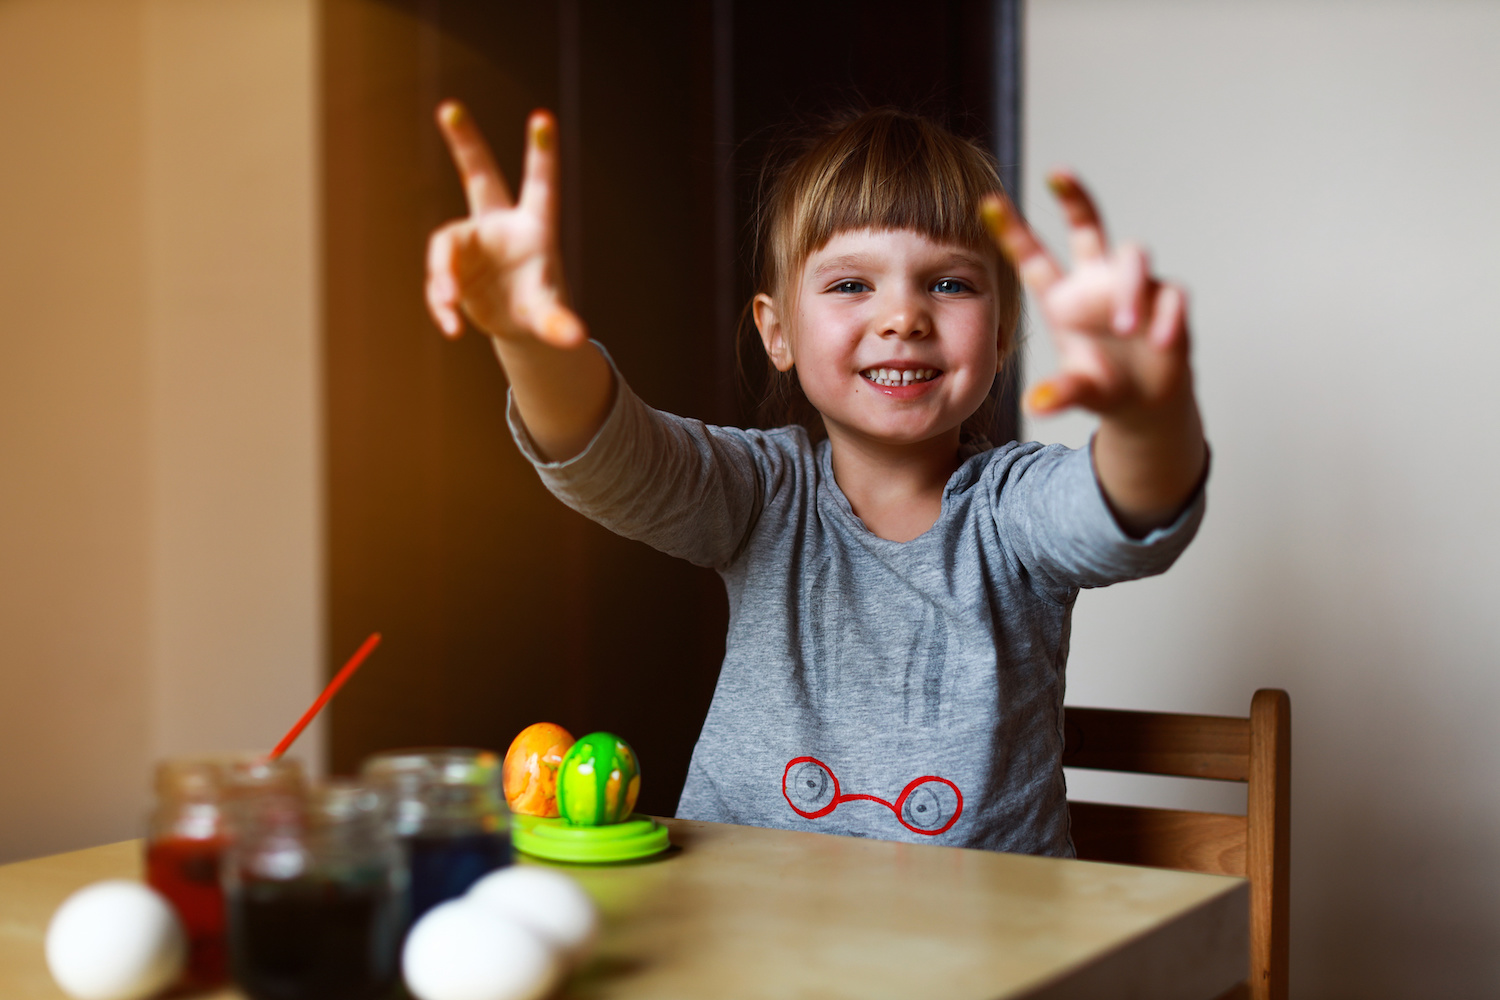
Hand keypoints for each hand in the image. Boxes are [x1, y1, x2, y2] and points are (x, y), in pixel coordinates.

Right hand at [426, 102, 585, 347]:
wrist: (518, 323)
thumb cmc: (542, 309)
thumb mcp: (551, 318)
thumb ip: (559, 325)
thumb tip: (573, 339)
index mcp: (535, 228)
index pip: (541, 185)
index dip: (542, 152)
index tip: (544, 117)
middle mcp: (499, 225)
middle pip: (479, 174)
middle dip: (464, 140)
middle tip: (448, 107)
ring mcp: (472, 241)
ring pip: (445, 243)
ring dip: (443, 274)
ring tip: (448, 303)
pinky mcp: (452, 265)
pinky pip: (439, 279)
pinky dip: (441, 303)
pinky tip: (452, 329)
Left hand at [981, 172, 1189, 420]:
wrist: (1146, 402)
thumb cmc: (1102, 385)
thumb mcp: (1077, 392)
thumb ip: (1059, 394)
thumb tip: (1036, 405)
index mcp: (1063, 299)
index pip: (1034, 259)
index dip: (1012, 231)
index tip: (988, 201)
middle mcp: (1097, 283)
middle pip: (1088, 227)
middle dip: (1074, 197)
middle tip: (1057, 173)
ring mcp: (1135, 288)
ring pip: (1134, 256)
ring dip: (1130, 288)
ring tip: (1124, 328)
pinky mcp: (1168, 303)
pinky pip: (1171, 296)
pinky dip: (1167, 316)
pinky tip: (1160, 341)